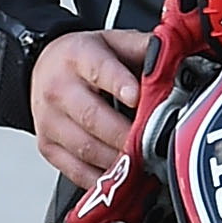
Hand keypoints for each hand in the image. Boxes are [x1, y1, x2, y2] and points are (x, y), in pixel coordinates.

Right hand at [30, 27, 146, 187]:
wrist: (43, 69)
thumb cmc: (83, 60)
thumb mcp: (114, 42)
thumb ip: (146, 49)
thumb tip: (178, 58)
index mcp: (78, 57)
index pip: (100, 69)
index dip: (119, 84)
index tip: (137, 98)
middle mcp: (58, 88)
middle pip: (93, 118)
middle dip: (127, 135)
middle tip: (154, 144)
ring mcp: (49, 121)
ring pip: (86, 149)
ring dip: (119, 161)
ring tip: (144, 162)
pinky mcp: (47, 146)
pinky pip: (77, 171)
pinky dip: (103, 179)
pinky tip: (123, 177)